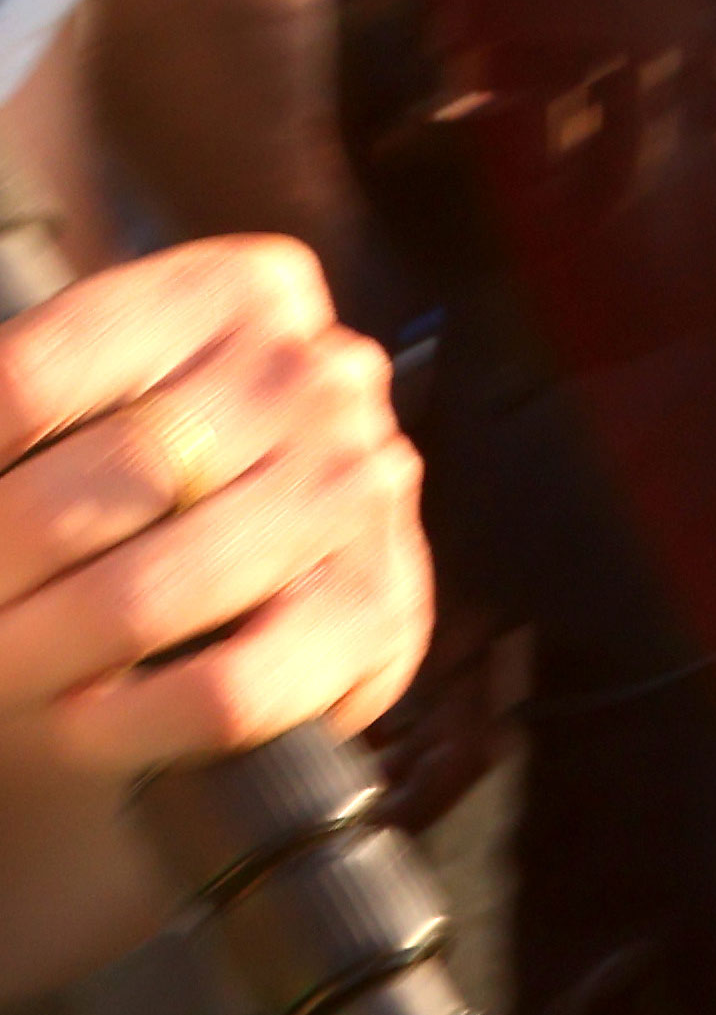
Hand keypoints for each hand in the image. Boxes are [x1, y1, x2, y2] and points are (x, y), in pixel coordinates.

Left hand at [0, 237, 425, 779]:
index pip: (33, 380)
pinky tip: (74, 722)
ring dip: (30, 657)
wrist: (245, 591)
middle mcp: (321, 375)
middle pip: (104, 485)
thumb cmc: (127, 494)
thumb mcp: (75, 414)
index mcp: (239, 292)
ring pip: (152, 597)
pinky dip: (125, 722)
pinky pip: (230, 690)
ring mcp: (362, 492)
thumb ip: (19, 421)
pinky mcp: (381, 611)